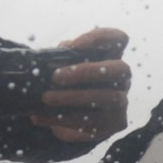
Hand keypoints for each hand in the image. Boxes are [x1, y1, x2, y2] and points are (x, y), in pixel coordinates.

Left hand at [31, 28, 131, 142]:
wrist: (71, 119)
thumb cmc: (69, 85)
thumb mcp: (64, 67)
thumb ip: (63, 58)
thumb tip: (58, 54)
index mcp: (110, 59)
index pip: (119, 39)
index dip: (101, 38)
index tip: (75, 45)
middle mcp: (122, 79)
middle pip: (120, 68)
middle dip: (87, 71)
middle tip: (56, 77)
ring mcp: (122, 102)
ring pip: (107, 97)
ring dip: (73, 97)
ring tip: (46, 98)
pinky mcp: (114, 124)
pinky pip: (92, 122)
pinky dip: (62, 119)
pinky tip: (40, 117)